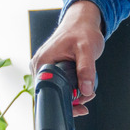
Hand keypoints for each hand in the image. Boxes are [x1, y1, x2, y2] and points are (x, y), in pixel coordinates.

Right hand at [30, 0, 104, 116]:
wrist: (81, 23)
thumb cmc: (81, 32)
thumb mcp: (86, 49)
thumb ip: (86, 69)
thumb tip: (86, 90)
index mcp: (42, 63)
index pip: (46, 92)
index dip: (62, 102)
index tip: (78, 106)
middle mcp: (40, 67)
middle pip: (51, 94)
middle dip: (71, 101)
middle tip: (88, 97)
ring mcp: (45, 69)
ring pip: (57, 91)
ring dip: (74, 97)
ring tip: (88, 91)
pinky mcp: (52, 70)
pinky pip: (60, 86)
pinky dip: (72, 91)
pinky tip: (83, 88)